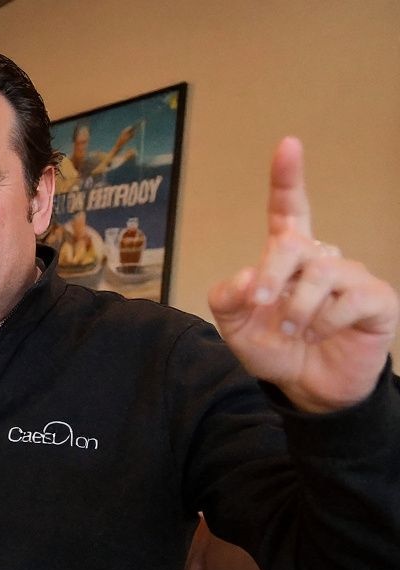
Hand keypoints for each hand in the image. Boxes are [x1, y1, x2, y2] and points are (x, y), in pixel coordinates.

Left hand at [208, 137, 397, 412]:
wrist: (307, 389)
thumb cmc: (274, 349)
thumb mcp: (236, 327)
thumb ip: (228, 298)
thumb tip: (247, 277)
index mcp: (287, 258)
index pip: (289, 211)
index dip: (288, 178)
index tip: (288, 145)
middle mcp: (321, 260)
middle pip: (295, 243)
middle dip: (272, 271)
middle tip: (260, 301)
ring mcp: (351, 278)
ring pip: (322, 272)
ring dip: (297, 306)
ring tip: (291, 331)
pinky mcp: (376, 300)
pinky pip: (351, 298)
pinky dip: (326, 320)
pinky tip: (320, 334)